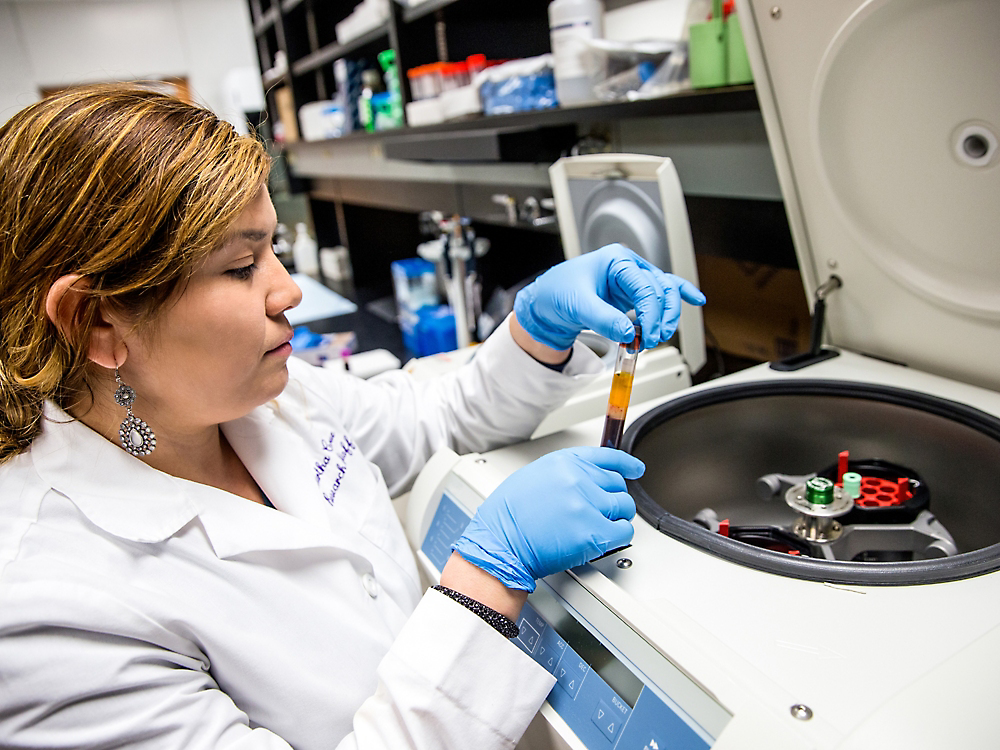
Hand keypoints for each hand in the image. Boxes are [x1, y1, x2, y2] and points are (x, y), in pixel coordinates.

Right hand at [451, 447, 643, 591]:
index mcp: (564, 463)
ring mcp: (586, 505)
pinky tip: (602, 538)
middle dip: (612, 498)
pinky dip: (618, 536)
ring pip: (624, 507)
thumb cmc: (509, 517)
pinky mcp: (593, 532)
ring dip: (616, 517)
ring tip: (596, 526)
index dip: (625, 464)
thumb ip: (565, 475)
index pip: (606, 456)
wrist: (499, 544)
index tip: (635, 469)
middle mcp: (578, 479)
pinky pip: (624, 531)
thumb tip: (587, 480)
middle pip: (617, 484)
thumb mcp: (534, 478)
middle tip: (597, 512)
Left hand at [513, 244, 705, 351]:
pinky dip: (678, 298)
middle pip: (662, 290)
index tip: (647, 336)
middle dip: (662, 317)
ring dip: (667, 317)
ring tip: (657, 337)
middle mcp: (629, 269)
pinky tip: (695, 300)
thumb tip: (629, 333)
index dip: (651, 314)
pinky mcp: (632, 297)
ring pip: (665, 294)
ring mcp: (632, 283)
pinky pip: (660, 295)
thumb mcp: (577, 305)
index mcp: (617, 261)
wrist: (546, 304)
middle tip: (652, 340)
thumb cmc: (557, 293)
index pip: (646, 286)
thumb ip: (604, 318)